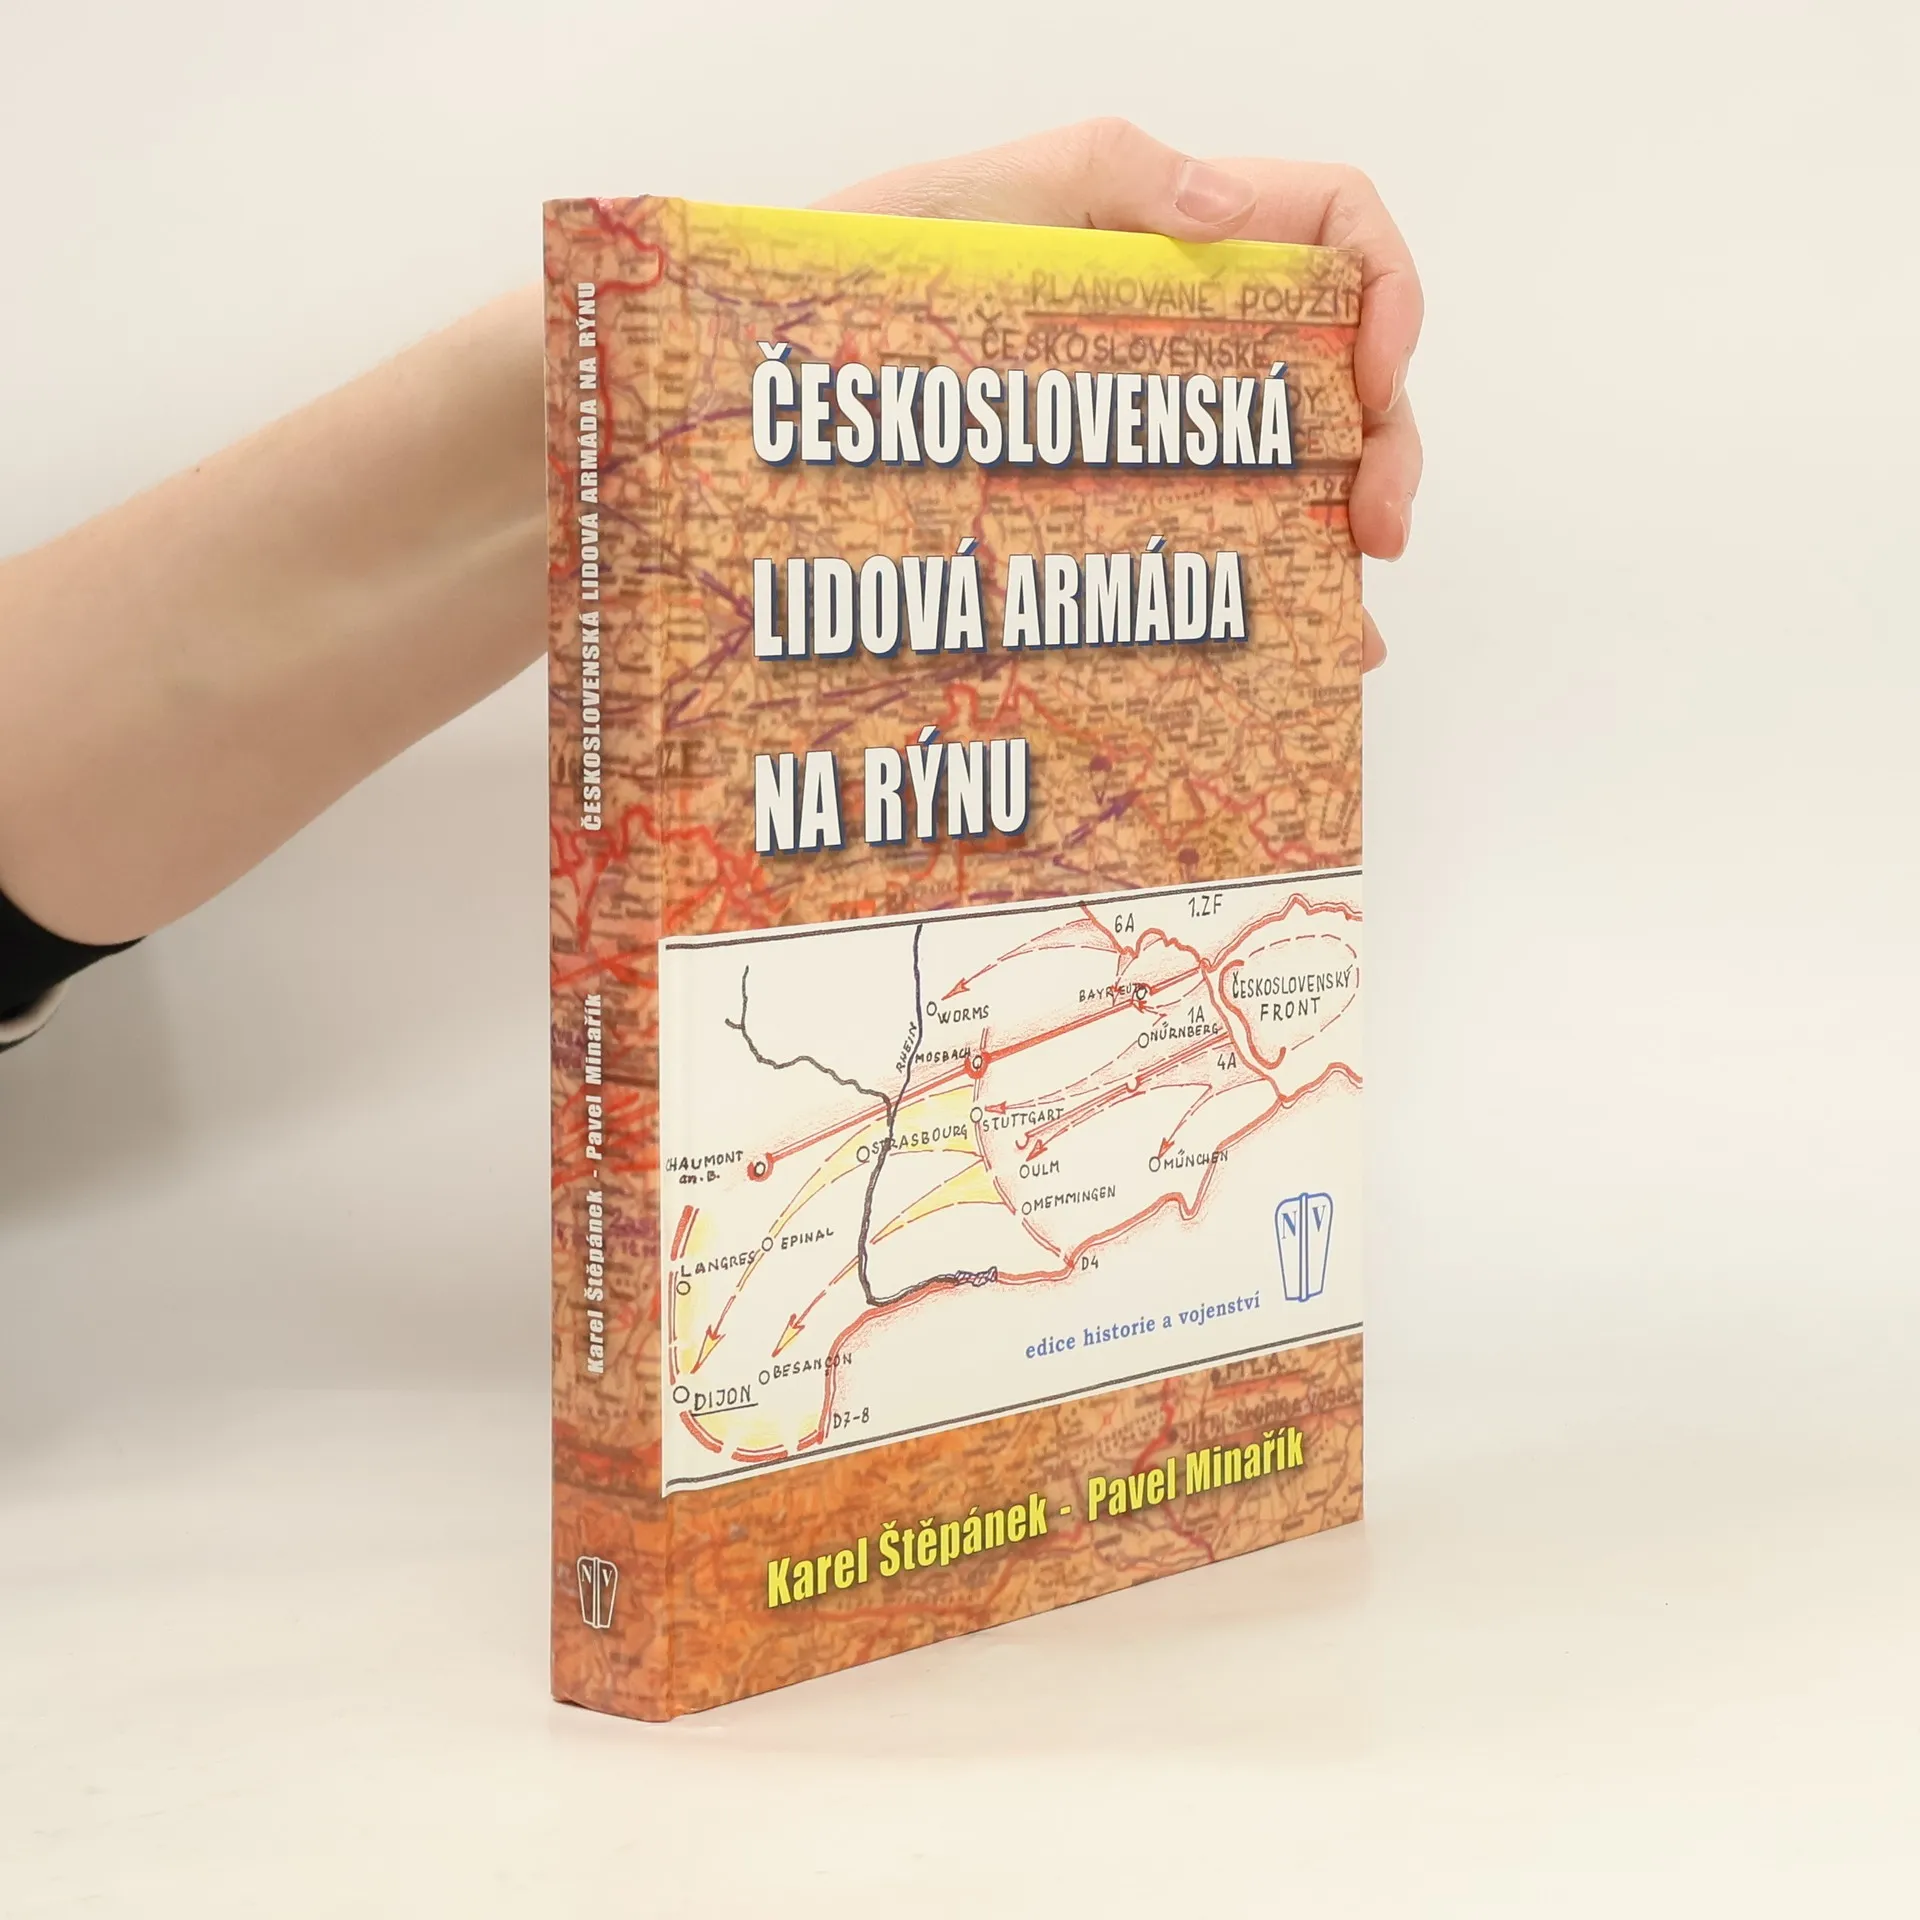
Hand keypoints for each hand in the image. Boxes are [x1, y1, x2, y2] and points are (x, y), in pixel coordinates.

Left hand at [819, 119, 1422, 669]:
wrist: (793, 370)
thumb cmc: (873, 269)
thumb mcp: (985, 197)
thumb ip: (1110, 170)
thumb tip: (1232, 211)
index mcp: (1180, 245)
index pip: (1335, 234)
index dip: (1387, 292)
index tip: (1377, 375)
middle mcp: (1189, 341)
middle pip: (1339, 377)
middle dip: (1384, 446)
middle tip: (1379, 532)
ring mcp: (1158, 429)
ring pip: (1295, 474)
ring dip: (1341, 538)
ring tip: (1347, 621)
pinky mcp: (1116, 503)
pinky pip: (1217, 545)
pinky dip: (1273, 596)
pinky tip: (1300, 647)